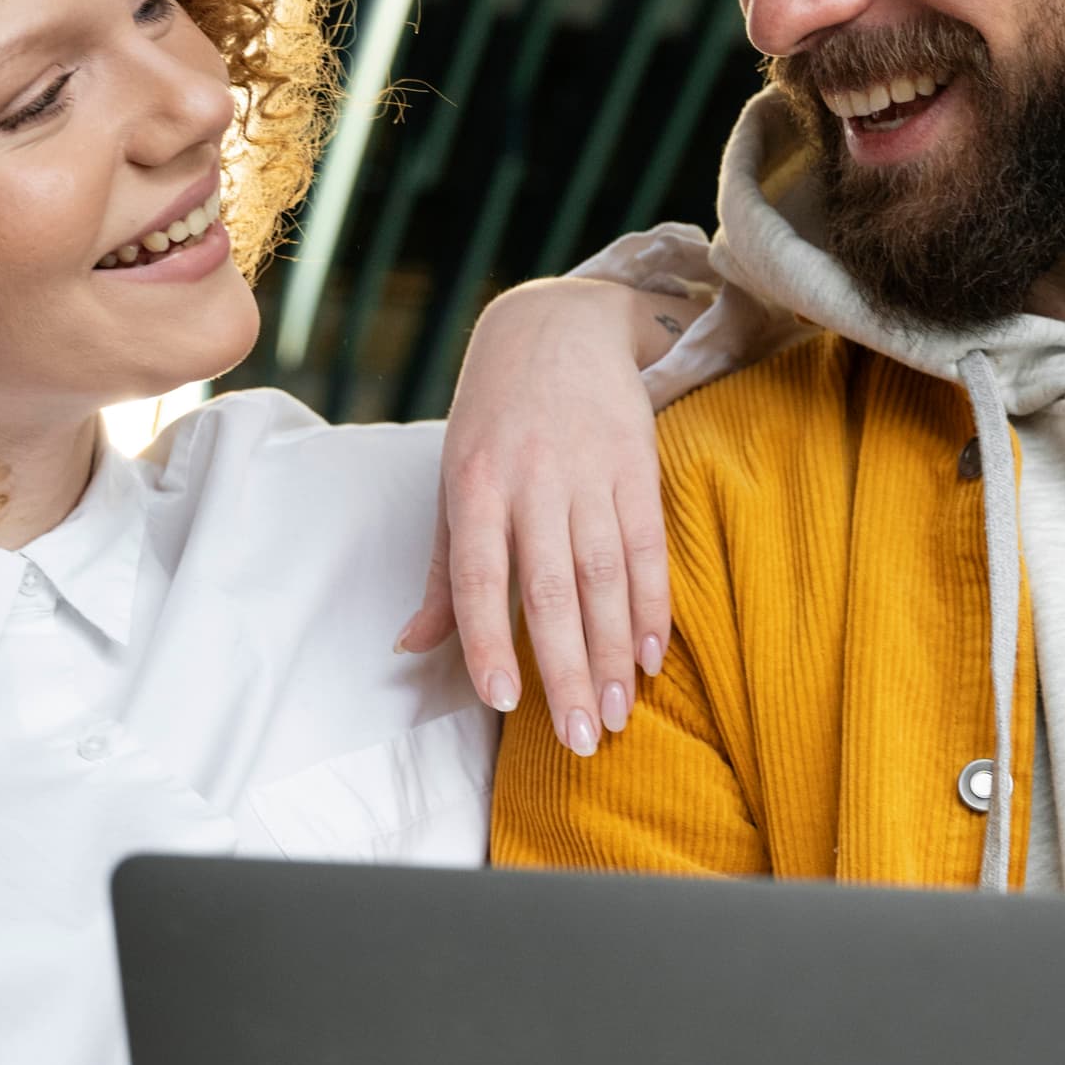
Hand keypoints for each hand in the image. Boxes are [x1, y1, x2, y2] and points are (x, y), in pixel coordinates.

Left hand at [402, 277, 677, 750]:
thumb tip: (411, 648)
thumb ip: (443, 571)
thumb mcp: (453, 480)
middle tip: (582, 740)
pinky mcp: (638, 466)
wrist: (556, 324)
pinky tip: (652, 655)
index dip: (491, 642)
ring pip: (604, 578)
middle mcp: (531, 481)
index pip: (479, 578)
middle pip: (552, 591)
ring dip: (614, 653)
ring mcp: (589, 473)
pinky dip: (653, 605)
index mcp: (474, 485)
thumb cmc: (492, 416)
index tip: (506, 703)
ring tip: (618, 713)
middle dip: (567, 671)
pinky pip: (647, 548)